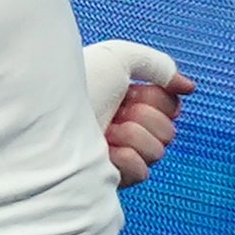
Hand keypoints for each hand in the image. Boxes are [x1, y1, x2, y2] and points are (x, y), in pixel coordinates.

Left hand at [83, 40, 188, 187]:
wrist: (46, 111)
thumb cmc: (79, 80)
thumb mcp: (119, 57)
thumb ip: (158, 65)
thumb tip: (189, 88)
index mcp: (126, 100)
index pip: (170, 106)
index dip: (157, 99)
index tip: (131, 92)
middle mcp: (122, 127)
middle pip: (169, 130)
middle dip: (146, 117)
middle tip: (116, 112)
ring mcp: (116, 154)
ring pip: (158, 152)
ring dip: (134, 136)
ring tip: (107, 130)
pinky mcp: (108, 178)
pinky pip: (142, 173)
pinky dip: (128, 159)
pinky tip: (107, 151)